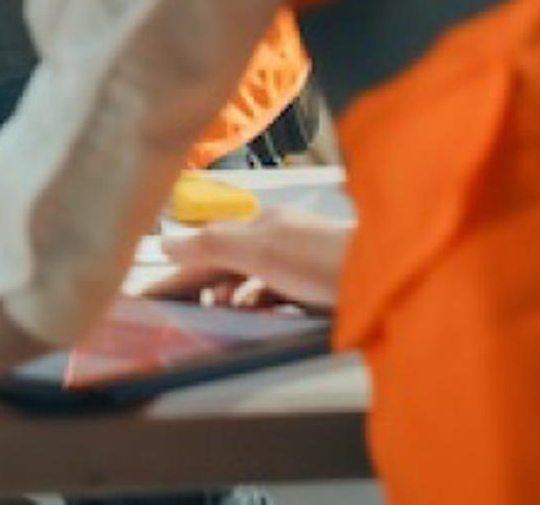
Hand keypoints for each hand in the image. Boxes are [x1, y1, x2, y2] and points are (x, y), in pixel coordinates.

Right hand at [140, 210, 350, 314]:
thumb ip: (211, 245)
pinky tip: (258, 317)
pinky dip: (260, 306)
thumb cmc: (322, 261)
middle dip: (205, 283)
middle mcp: (278, 238)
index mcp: (261, 222)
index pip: (207, 242)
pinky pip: (274, 297)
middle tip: (186, 309)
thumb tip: (168, 242)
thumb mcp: (259, 251)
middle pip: (227, 261)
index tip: (153, 292)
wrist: (385, 280)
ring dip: (233, 297)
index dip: (180, 267)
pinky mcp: (314, 289)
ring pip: (250, 280)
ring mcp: (297, 263)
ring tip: (223, 314)